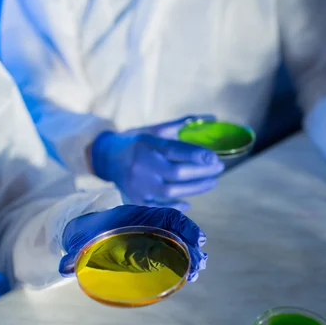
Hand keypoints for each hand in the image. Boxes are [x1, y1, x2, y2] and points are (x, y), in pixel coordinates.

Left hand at [59, 205, 207, 281]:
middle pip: (177, 231)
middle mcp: (148, 224)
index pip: (166, 216)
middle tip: (199, 265)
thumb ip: (73, 253)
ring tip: (196, 273)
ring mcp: (151, 236)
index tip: (198, 239)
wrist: (84, 231)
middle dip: (191, 246)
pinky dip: (181, 261)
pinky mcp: (150, 249)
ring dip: (190, 256)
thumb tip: (64, 267)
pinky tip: (188, 274)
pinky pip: (170, 252)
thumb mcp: (80, 240)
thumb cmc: (86, 233)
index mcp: (135, 217)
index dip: (185, 226)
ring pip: (177, 243)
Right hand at [91, 115, 223, 211]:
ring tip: (211, 182)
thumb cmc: (137, 142)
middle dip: (201, 172)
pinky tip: (189, 201)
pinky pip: (159, 206)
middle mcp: (142, 165)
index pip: (175, 150)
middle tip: (218, 169)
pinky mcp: (134, 199)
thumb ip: (182, 125)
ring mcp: (137, 184)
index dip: (196, 155)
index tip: (214, 157)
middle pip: (176, 172)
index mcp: (147, 144)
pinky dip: (175, 205)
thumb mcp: (155, 130)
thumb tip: (213, 118)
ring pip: (170, 191)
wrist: (106, 158)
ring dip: (195, 188)